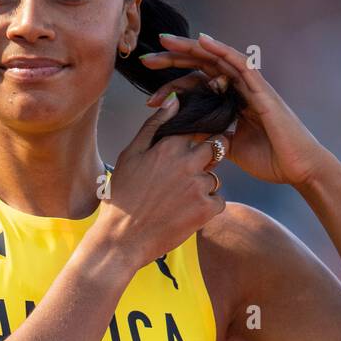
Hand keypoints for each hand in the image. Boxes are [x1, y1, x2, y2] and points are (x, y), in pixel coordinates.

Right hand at [95, 90, 226, 263]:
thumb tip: (174, 100)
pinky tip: (184, 214)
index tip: (199, 141)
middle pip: (217, 146)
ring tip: (179, 200)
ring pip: (215, 177)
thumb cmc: (122, 197)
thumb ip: (153, 126)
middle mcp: (187, 162)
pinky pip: (218, 201)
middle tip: (193, 171)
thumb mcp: (131, 155)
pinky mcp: (206, 209)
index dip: (201, 133)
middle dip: (212, 154)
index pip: (199, 126)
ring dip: (204, 185)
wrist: (122, 239)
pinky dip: (206, 207)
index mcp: (169, 146)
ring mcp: (199, 186)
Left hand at [142, 31, 333, 188]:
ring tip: (165, 41)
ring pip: (216, 59)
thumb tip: (189, 138)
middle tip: (145, 60)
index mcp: (230, 101)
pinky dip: (222, 50)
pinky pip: (240, 64)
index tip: (148, 96)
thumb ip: (212, 137)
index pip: (197, 85)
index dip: (172, 85)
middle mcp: (239, 88)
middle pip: (202, 66)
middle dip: (173, 61)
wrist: (298, 168)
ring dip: (190, 48)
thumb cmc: (270, 159)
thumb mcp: (230, 148)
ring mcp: (251, 85)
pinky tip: (203, 41)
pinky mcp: (262, 89)